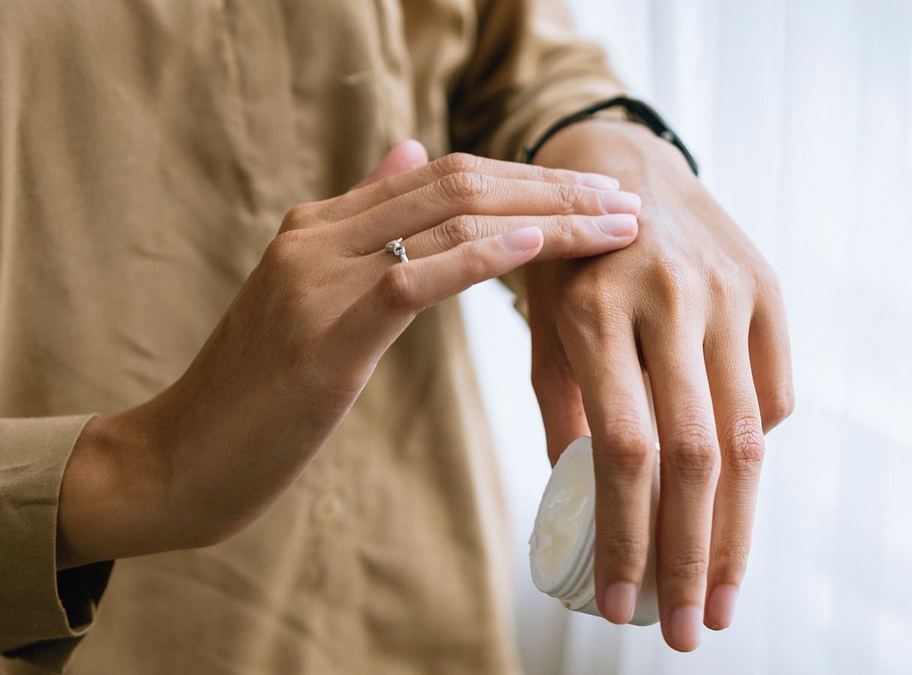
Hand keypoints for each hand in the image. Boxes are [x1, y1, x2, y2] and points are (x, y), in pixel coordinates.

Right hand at [57, 141, 642, 567]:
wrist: (177, 463)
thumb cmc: (258, 395)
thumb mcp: (313, 299)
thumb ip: (364, 227)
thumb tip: (412, 156)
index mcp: (320, 224)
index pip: (445, 176)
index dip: (528, 180)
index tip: (594, 198)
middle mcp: (318, 234)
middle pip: (459, 183)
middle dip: (553, 191)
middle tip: (626, 205)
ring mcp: (316, 277)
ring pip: (448, 218)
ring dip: (543, 219)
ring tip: (613, 228)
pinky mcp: (323, 333)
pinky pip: (414, 276)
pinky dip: (482, 257)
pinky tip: (537, 249)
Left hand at [527, 121, 793, 650]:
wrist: (623, 164)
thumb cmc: (565, 261)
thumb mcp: (542, 327)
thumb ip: (564, 412)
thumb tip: (581, 510)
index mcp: (594, 309)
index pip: (621, 450)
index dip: (625, 537)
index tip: (618, 605)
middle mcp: (669, 299)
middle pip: (693, 457)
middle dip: (690, 559)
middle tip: (685, 632)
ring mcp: (728, 292)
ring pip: (746, 438)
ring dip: (736, 533)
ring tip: (721, 599)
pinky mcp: (768, 289)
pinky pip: (773, 397)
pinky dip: (753, 456)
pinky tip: (732, 498)